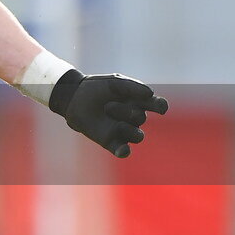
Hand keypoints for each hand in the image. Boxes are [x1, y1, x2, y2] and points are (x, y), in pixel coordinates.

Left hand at [49, 70, 168, 157]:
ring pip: (138, 136)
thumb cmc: (96, 88)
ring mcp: (123, 130)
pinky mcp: (111, 141)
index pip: (158, 105)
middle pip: (140, 118)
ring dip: (126, 128)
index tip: (158, 107)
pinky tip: (123, 150)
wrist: (73, 96)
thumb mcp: (114, 82)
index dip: (160, 106)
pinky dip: (124, 151)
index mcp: (138, 101)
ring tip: (110, 119)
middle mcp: (134, 117)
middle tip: (107, 106)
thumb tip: (151, 94)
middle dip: (125, 111)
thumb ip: (132, 86)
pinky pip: (123, 150)